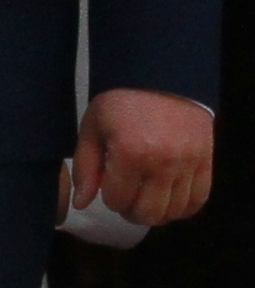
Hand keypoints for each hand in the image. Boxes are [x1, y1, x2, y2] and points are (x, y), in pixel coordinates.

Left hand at [72, 89, 213, 224]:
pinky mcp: (206, 158)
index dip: (110, 197)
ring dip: (156, 211)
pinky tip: (170, 198)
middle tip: (128, 195)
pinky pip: (198, 199)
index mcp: (130, 153)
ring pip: (172, 212)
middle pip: (146, 214)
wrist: (163, 73)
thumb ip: (85, 168)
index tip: (110, 182)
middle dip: (132, 210)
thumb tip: (81, 204)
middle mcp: (162, 162)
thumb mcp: (93, 127)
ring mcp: (188, 162)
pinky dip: (183, 206)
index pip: (117, 201)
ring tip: (148, 195)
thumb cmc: (122, 100)